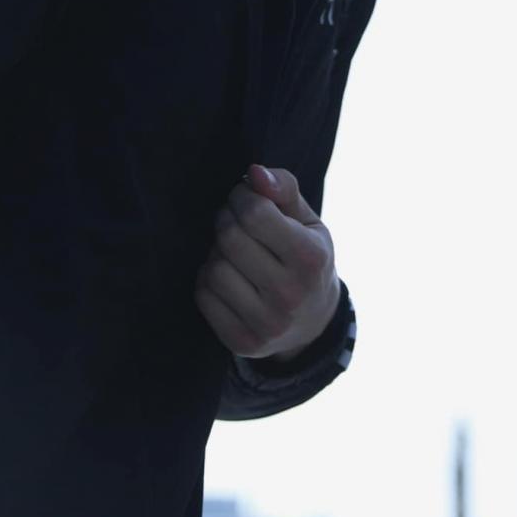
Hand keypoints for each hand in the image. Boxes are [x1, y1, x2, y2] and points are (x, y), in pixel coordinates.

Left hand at [193, 163, 340, 361]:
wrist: (313, 323)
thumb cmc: (305, 257)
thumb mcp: (308, 220)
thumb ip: (284, 187)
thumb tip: (253, 173)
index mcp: (311, 259)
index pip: (255, 213)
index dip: (241, 196)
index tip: (244, 197)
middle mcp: (291, 295)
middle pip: (229, 238)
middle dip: (225, 218)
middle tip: (234, 219)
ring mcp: (267, 324)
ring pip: (214, 268)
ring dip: (216, 251)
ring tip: (232, 250)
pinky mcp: (243, 343)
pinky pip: (204, 296)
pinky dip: (208, 279)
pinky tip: (227, 276)